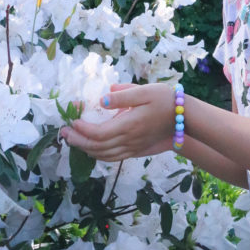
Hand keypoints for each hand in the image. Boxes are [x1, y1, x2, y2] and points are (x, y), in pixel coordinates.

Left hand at [60, 82, 174, 161]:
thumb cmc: (166, 100)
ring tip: (73, 140)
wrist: (186, 119)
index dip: (82, 129)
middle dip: (77, 141)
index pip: (98, 133)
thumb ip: (123, 94)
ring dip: (85, 149)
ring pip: (103, 156)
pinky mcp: (136, 151)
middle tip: (63, 132)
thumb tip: (102, 99)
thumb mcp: (146, 91)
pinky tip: (93, 149)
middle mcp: (128, 141)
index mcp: (128, 125)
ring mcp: (132, 148)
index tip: (71, 120)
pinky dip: (98, 155)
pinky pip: (112, 158)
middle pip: (96, 147)